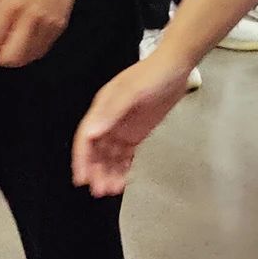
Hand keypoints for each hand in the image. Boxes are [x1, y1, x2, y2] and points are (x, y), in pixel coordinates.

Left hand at [0, 0, 78, 67]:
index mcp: (10, 7)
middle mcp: (29, 19)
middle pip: (11, 58)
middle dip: (1, 58)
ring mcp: (46, 25)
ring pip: (28, 57)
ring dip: (18, 56)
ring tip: (14, 46)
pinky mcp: (59, 27)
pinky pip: (43, 50)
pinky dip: (32, 51)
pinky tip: (28, 42)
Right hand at [71, 49, 198, 197]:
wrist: (176, 68)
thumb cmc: (152, 76)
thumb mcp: (132, 91)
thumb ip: (112, 112)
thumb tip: (91, 133)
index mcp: (102, 108)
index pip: (86, 137)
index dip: (81, 158)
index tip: (82, 178)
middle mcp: (108, 119)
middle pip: (96, 150)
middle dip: (95, 170)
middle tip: (100, 190)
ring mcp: (123, 127)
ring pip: (110, 156)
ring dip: (108, 172)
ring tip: (112, 190)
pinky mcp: (136, 133)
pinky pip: (125, 155)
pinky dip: (122, 168)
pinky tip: (122, 182)